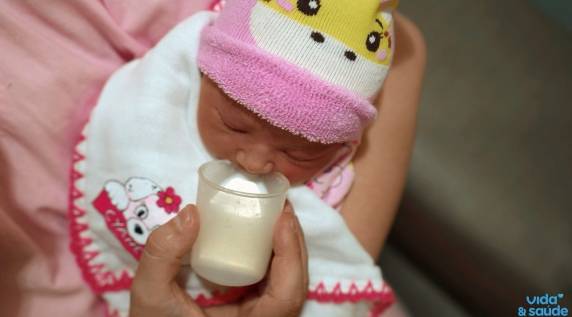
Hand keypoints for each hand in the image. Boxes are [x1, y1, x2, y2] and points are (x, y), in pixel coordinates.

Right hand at [129, 203, 307, 316]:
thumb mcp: (150, 295)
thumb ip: (162, 256)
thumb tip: (192, 213)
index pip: (287, 297)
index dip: (291, 255)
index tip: (283, 218)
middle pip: (294, 285)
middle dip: (294, 243)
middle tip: (282, 208)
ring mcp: (258, 316)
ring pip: (288, 283)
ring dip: (288, 247)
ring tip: (277, 214)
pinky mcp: (251, 309)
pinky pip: (274, 283)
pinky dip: (275, 256)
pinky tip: (265, 233)